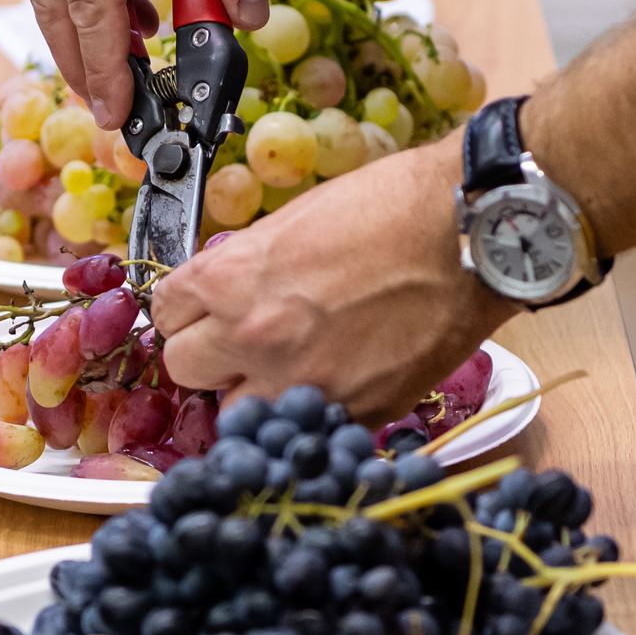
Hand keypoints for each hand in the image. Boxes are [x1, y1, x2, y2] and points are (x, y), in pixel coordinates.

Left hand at [151, 138, 516, 424]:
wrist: (470, 233)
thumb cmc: (391, 207)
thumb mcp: (293, 221)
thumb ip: (246, 265)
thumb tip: (225, 293)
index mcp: (231, 280)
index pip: (164, 313)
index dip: (185, 310)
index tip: (201, 311)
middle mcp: (253, 339)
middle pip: (184, 370)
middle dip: (208, 354)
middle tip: (242, 340)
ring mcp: (303, 384)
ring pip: (234, 415)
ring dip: (251, 393)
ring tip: (286, 369)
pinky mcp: (354, 414)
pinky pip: (306, 427)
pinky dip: (313, 411)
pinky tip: (335, 380)